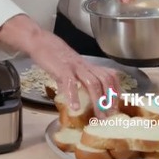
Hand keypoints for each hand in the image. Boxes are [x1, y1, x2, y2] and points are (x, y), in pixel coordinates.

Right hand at [0, 15, 120, 118]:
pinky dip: (73, 96)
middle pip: (105, 80)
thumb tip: (78, 103)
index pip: (110, 76)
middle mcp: (86, 66)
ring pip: (92, 82)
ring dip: (97, 101)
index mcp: (90, 66)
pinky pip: (70, 83)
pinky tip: (74, 108)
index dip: (116, 90)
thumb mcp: (72, 68)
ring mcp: (75, 67)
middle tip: (110, 115)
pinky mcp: (62, 68)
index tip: (117, 105)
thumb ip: (78, 82)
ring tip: (98, 116)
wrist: (41, 42)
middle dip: (110, 99)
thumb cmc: (56, 57)